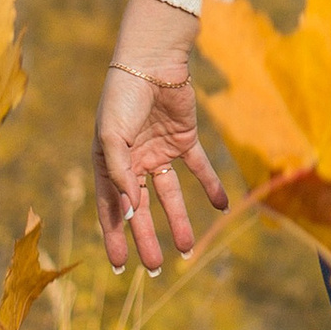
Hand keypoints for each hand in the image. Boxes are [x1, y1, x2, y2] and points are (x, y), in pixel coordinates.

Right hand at [94, 51, 229, 272]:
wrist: (152, 60)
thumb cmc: (123, 96)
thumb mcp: (112, 136)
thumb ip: (120, 174)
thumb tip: (132, 211)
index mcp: (108, 162)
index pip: (111, 208)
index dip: (115, 236)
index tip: (119, 265)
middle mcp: (133, 161)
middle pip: (142, 208)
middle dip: (147, 238)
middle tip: (154, 269)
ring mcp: (159, 151)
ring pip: (170, 194)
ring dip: (179, 220)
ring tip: (188, 248)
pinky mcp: (184, 140)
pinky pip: (199, 168)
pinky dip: (211, 185)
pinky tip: (222, 205)